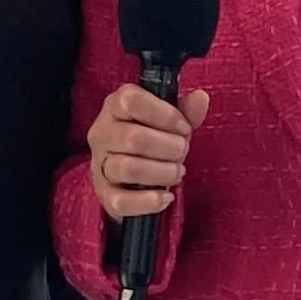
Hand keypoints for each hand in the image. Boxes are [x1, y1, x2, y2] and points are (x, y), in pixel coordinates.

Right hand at [88, 82, 209, 222]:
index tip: (184, 128)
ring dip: (163, 172)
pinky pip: (121, 201)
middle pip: (134, 138)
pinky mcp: (104, 194)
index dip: (165, 115)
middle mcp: (102, 133)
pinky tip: (166, 197)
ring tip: (177, 172)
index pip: (132, 101)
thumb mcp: (170, 122)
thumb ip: (186, 111)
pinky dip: (149, 201)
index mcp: (116, 106)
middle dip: (169, 147)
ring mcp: (100, 164)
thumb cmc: (153, 139)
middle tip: (182, 151)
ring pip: (129, 169)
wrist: (132, 175)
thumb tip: (201, 98)